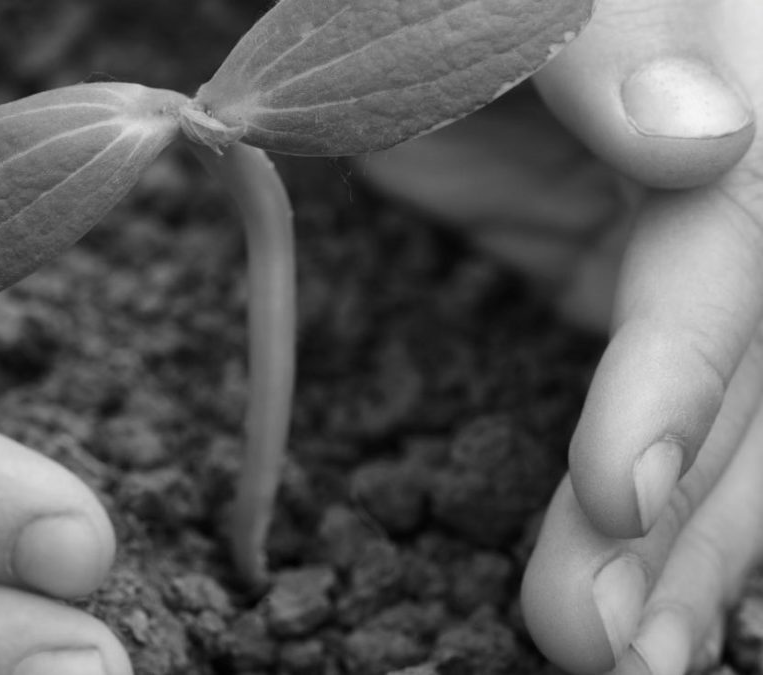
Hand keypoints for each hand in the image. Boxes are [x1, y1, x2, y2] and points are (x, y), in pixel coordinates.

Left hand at [362, 0, 760, 672]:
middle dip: (694, 510)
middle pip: (757, 358)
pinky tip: (673, 594)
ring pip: (730, 406)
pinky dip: (676, 499)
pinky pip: (685, 402)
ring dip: (687, 542)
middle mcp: (740, 171)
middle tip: (613, 648)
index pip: (745, 239)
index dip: (689, 374)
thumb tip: (703, 141)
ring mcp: (696, 236)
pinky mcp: (641, 276)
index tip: (613, 494)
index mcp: (741, 80)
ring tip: (627, 656)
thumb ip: (607, 39)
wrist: (414, 3)